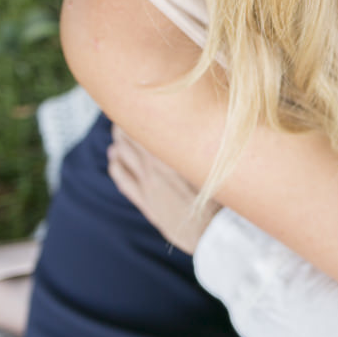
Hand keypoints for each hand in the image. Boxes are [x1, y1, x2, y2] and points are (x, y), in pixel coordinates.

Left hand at [108, 124, 218, 254]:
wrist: (214, 232)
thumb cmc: (224, 198)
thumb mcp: (216, 166)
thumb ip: (204, 146)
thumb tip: (204, 125)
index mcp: (172, 156)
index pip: (148, 128)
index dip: (140, 114)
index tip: (140, 104)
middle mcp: (155, 167)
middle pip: (132, 138)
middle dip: (125, 125)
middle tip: (124, 114)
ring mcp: (148, 185)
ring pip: (124, 156)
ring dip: (119, 142)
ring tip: (118, 133)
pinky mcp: (146, 201)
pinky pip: (123, 179)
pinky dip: (115, 165)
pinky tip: (114, 159)